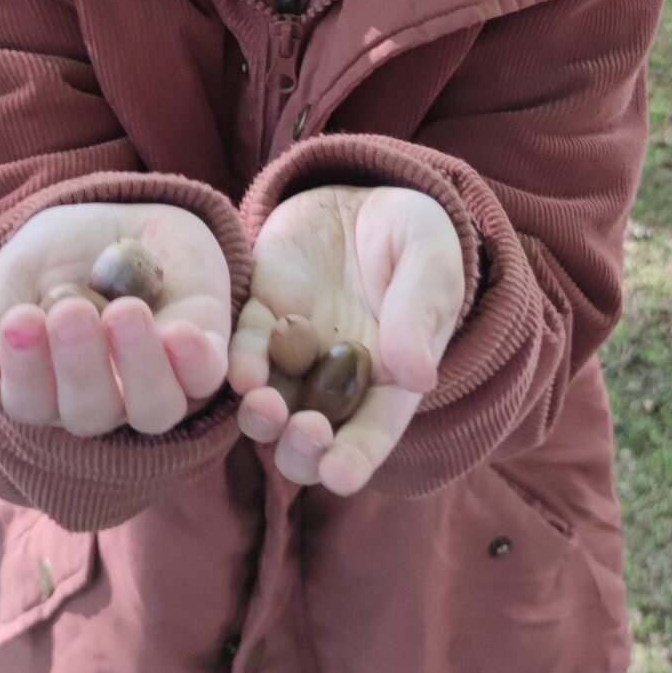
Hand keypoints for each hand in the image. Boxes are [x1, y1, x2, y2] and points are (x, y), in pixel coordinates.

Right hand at [0, 202, 231, 435]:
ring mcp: (157, 383)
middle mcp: (102, 399)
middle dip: (78, 364)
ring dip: (137, 365)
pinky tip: (180, 331)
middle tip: (67, 312)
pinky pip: (206, 378)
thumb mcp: (12, 277)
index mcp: (47, 390)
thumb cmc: (57, 257)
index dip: (24, 370)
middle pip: (90, 413)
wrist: (121, 215)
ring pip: (152, 408)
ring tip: (122, 313)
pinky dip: (194, 362)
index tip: (18, 321)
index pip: (32, 404)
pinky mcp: (205, 355)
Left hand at [229, 184, 465, 497]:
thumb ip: (421, 314)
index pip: (372, 432)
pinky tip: (241, 371)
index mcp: (389, 380)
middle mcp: (335, 379)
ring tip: (264, 405)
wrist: (369, 195)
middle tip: (305, 433)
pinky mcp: (259, 313)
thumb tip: (418, 375)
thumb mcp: (431, 265)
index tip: (340, 477)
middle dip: (303, 448)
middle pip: (312, 436)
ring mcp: (293, 351)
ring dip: (262, 417)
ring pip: (269, 404)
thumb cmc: (417, 238)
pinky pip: (243, 348)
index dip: (356, 459)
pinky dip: (239, 364)